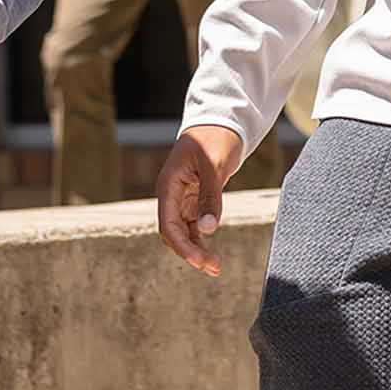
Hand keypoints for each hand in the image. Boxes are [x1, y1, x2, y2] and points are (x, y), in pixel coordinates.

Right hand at [157, 126, 243, 274]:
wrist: (222, 121)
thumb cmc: (215, 138)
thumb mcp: (215, 166)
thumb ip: (210, 197)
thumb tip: (208, 229)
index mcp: (169, 185)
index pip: (168, 224)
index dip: (182, 246)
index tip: (199, 262)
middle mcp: (171, 193)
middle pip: (173, 232)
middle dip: (190, 252)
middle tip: (213, 268)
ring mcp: (182, 197)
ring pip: (183, 231)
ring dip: (196, 249)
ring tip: (215, 268)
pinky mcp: (194, 198)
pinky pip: (193, 224)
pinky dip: (201, 238)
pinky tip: (211, 253)